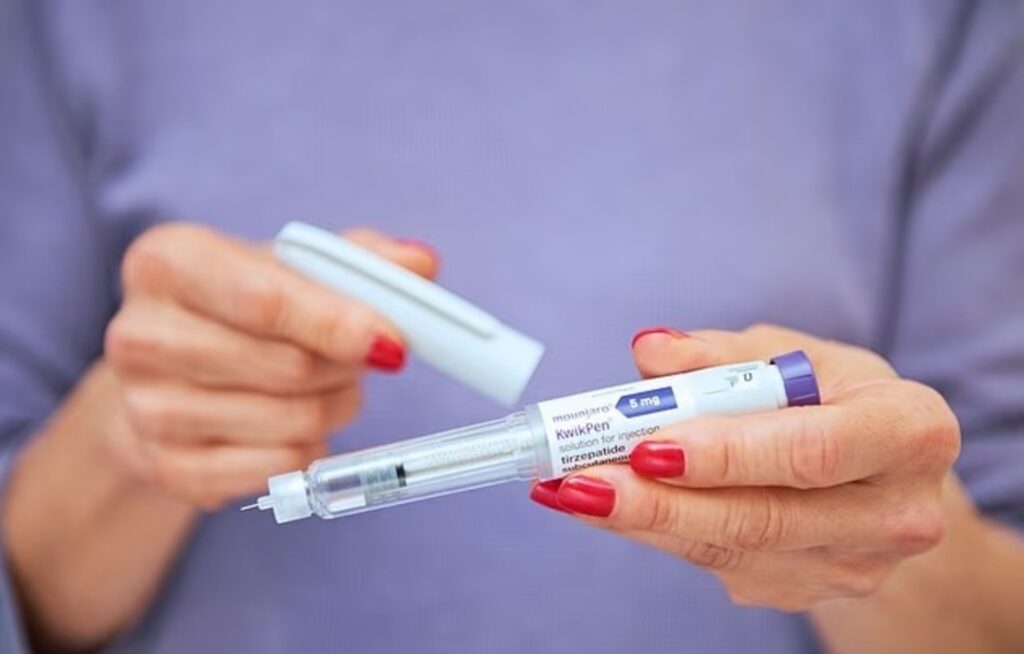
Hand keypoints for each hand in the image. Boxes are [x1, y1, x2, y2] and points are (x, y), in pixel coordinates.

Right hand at [104, 223, 436, 508]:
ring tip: (329, 387)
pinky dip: (311, 449)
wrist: (169, 373)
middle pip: (288, 367)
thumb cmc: (237, 306)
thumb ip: (359, 258)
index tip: (392, 341)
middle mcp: (140, 335)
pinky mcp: (166, 467)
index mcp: (166, 263)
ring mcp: (146, 408)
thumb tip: (419, 262)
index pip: (264, 300)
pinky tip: (297, 425)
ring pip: (293, 422)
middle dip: (348, 366)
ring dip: (337, 407)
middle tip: (366, 356)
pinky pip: (279, 468)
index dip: (337, 323)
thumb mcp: (289, 264)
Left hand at [530, 324, 960, 610]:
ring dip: (639, 519)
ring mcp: (851, 566)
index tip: (646, 445)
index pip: (813, 450)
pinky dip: (654, 531)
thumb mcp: (796, 356)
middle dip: (657, 501)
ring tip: (567, 488)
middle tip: (578, 478)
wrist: (884, 478)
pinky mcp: (806, 589)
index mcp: (908, 432)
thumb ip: (720, 356)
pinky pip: (717, 563)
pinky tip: (605, 505)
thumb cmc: (840, 400)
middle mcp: (894, 514)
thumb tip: (649, 352)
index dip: (727, 453)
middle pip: (762, 518)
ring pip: (729, 550)